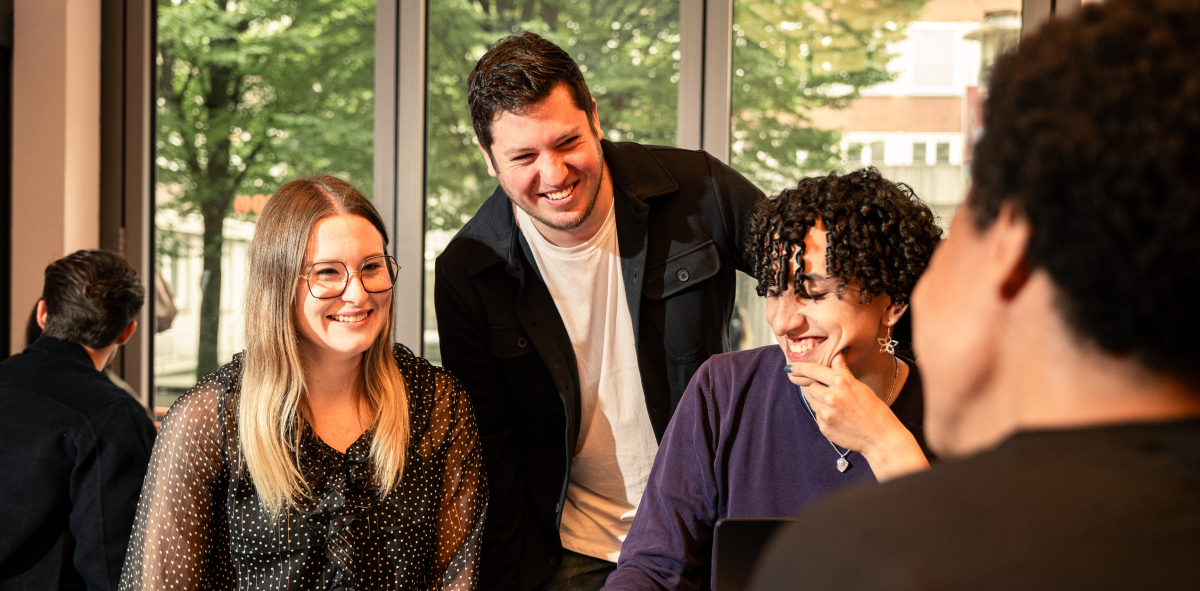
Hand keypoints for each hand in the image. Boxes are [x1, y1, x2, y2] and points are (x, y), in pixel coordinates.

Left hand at [789, 352, 928, 480]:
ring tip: (839, 408)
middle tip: (834, 395)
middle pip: (811, 387)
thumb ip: (842, 371)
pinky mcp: (824, 427)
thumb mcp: (859, 386)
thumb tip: (836, 355)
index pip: (813, 370)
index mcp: (840, 382)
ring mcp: (826, 413)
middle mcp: (830, 396)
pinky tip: (839, 418)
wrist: (880, 437)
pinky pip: (817, 416)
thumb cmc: (873, 410)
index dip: (800, 368)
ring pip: (812, 402)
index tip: (790, 367)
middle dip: (819, 389)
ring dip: (821, 402)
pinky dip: (824, 416)